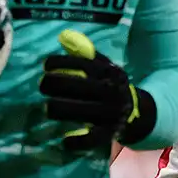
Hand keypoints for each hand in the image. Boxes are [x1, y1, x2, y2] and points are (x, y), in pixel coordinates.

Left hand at [40, 29, 156, 151]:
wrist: (135, 111)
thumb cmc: (109, 84)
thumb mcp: (102, 66)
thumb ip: (84, 52)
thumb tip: (63, 36)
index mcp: (108, 72)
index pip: (81, 63)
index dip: (60, 62)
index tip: (46, 65)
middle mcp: (111, 90)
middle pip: (76, 86)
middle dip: (54, 84)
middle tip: (42, 85)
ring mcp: (111, 113)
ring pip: (79, 111)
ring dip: (59, 108)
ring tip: (47, 107)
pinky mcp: (109, 133)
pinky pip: (91, 139)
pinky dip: (76, 141)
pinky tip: (64, 139)